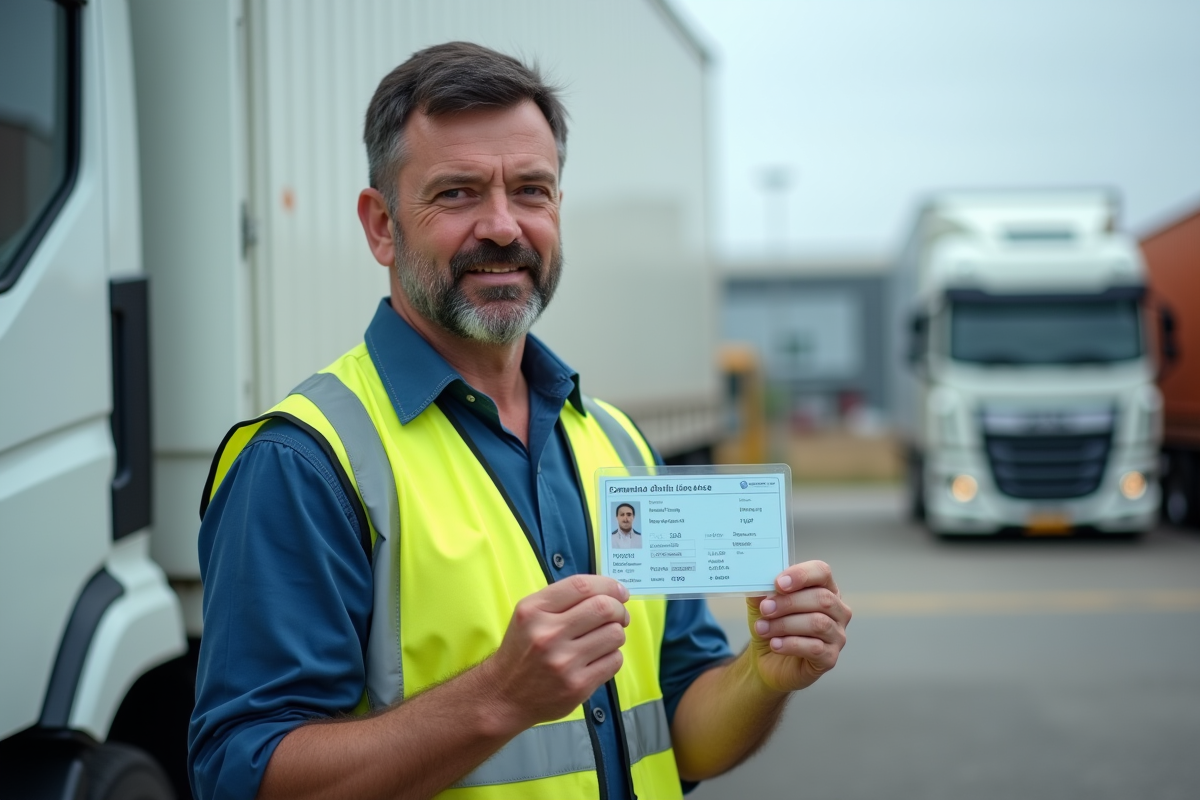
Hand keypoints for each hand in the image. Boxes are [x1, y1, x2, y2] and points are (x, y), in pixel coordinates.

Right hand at [484, 575, 629, 729]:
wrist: (504, 695)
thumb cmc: (522, 650)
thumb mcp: (529, 615)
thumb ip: (562, 600)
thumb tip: (609, 592)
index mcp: (534, 610)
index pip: (581, 586)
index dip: (608, 585)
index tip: (620, 592)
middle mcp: (548, 634)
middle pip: (604, 608)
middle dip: (619, 609)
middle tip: (620, 616)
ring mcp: (564, 662)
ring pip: (614, 634)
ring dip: (616, 634)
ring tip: (604, 639)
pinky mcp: (578, 685)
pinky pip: (614, 660)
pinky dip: (612, 656)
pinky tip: (598, 659)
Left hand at [745, 560, 850, 692]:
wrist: (767, 660)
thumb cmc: (772, 626)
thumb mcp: (761, 606)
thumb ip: (761, 592)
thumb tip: (758, 582)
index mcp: (824, 589)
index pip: (822, 572)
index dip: (802, 575)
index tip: (778, 583)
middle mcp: (837, 611)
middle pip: (822, 598)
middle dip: (789, 603)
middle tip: (765, 609)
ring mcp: (837, 635)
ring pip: (818, 623)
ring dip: (786, 624)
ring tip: (762, 628)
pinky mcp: (830, 658)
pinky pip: (815, 648)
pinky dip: (790, 644)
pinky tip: (775, 644)